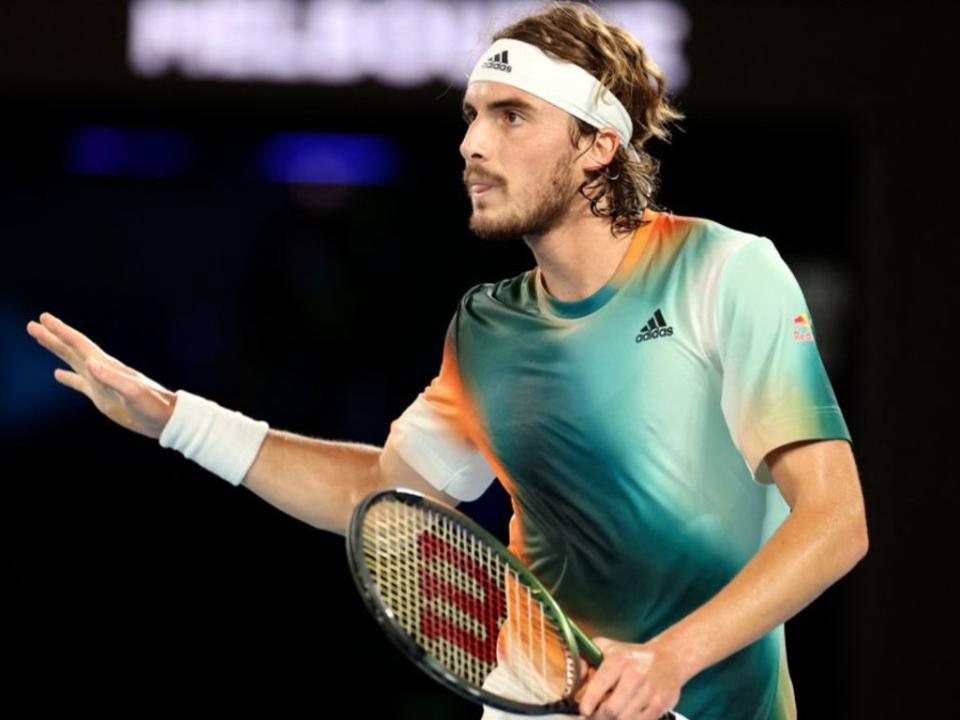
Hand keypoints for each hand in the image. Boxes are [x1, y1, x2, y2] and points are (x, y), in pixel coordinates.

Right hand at [26, 312, 176, 438]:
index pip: (79, 345)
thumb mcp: (133, 393)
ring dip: (56, 351)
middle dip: (52, 337)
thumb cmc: (154, 405)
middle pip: (72, 349)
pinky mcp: (103, 396)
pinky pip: (80, 383)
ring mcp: (101, 383)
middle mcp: (103, 370)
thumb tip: (90, 362)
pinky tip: (58, 374)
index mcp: (108, 366)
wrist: (166, 419)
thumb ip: (112, 378)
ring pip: (73, 362)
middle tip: (33, 324)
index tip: (44, 319)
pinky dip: (68, 377)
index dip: (61, 331)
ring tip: (41, 339)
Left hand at [577, 636, 684, 719]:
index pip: (600, 684)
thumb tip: (573, 679)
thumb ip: (586, 659)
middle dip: (598, 717)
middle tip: (591, 717)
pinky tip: (624, 716)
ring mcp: (649, 690)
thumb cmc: (631, 655)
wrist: (668, 658)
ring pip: (624, 719)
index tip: (583, 710)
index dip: (589, 701)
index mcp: (619, 659)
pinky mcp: (661, 703)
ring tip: (606, 717)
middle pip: (611, 709)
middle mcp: (635, 674)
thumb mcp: (606, 648)